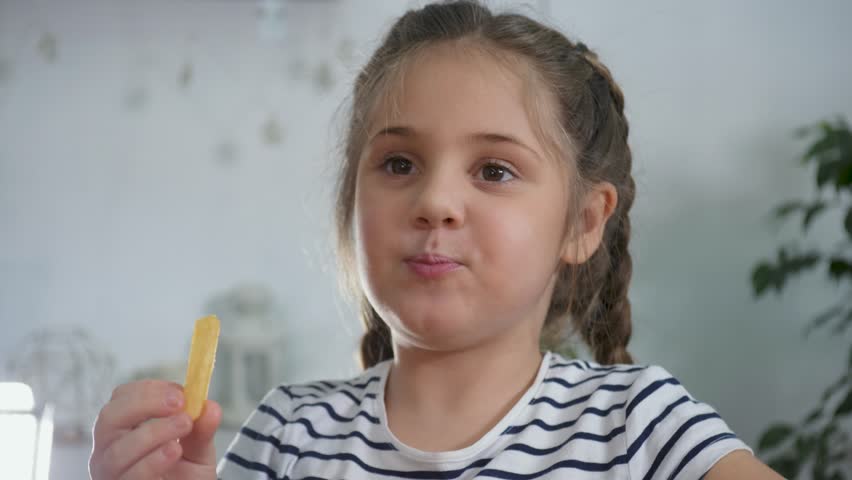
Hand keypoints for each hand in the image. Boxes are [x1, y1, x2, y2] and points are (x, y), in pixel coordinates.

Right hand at [89, 379, 221, 479]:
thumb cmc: (186, 475)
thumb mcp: (198, 450)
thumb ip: (202, 430)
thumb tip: (210, 407)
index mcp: (125, 429)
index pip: (121, 398)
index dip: (148, 390)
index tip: (179, 392)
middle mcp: (110, 450)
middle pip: (109, 418)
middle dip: (145, 404)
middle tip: (179, 404)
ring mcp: (113, 473)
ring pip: (118, 450)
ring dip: (154, 432)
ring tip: (184, 426)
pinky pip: (130, 476)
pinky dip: (153, 461)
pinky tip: (173, 451)